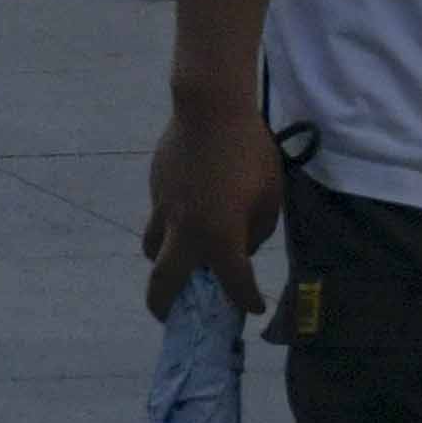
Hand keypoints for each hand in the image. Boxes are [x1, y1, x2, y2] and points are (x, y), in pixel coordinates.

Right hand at [142, 96, 284, 315]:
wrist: (209, 109)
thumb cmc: (250, 153)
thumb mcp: (269, 197)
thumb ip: (256, 231)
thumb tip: (241, 245)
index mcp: (219, 239)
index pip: (234, 284)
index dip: (246, 301)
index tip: (253, 309)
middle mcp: (185, 232)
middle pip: (162, 283)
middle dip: (164, 307)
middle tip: (170, 314)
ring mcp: (164, 210)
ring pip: (152, 248)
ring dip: (163, 262)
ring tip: (179, 259)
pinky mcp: (156, 188)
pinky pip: (159, 215)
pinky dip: (171, 223)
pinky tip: (189, 207)